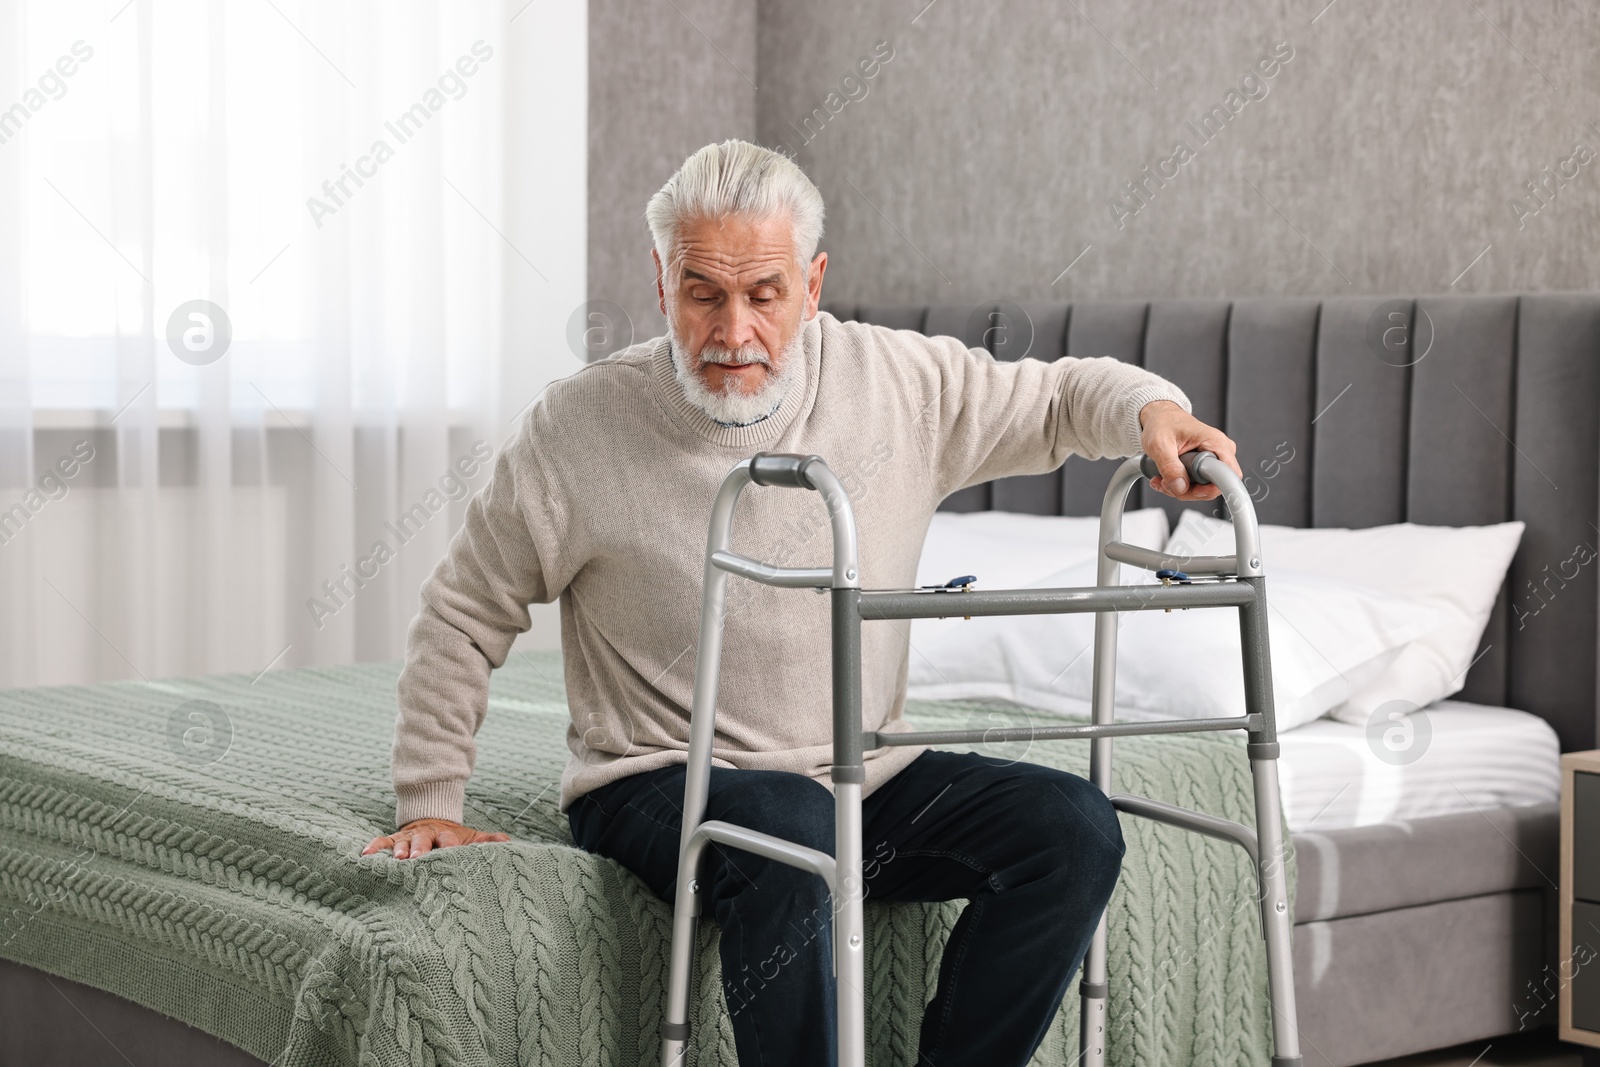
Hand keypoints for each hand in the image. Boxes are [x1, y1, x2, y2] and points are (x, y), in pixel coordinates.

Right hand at [362, 818, 510, 859]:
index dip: (451, 846)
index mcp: (447, 836)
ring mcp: (409, 837)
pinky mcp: (395, 839)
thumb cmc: (453, 837)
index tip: (454, 852)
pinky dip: (374, 847)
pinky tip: (365, 855)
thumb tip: (508, 843)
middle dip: (422, 849)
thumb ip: (487, 841)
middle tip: (420, 858)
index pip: (450, 840)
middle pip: (425, 841)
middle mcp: (428, 836)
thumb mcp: (471, 837)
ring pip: (403, 841)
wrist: (432, 817)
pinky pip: (382, 841)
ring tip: (399, 858)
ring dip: (401, 849)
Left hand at [1138, 400, 1241, 500]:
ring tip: (1162, 479)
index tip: (1193, 490)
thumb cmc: (1162, 423)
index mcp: (1215, 441)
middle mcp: (1219, 450)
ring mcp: (1214, 458)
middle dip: (1188, 491)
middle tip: (1166, 482)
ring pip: (1204, 488)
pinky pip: (1198, 484)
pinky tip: (1165, 479)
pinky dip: (1179, 485)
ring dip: (1180, 489)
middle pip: (1214, 486)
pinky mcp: (1206, 464)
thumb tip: (1180, 487)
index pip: (1229, 475)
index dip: (1212, 488)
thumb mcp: (1159, 444)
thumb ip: (1169, 467)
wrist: (1159, 417)